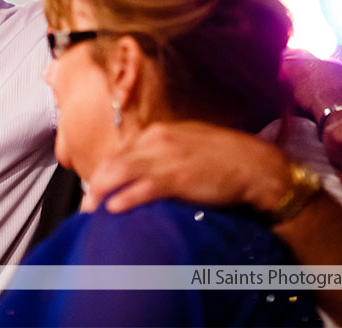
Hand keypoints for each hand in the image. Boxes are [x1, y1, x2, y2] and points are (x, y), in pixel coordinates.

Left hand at [83, 122, 291, 214]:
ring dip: (101, 192)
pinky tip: (114, 208)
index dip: (103, 171)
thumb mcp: (186, 144)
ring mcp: (167, 157)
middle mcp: (157, 140)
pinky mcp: (179, 177)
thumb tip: (138, 168)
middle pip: (114, 161)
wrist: (255, 165)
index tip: (94, 187)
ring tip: (92, 209)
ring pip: (121, 172)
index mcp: (157, 132)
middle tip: (85, 204)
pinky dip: (125, 197)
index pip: (120, 151)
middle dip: (95, 183)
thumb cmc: (223, 157)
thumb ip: (161, 152)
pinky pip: (143, 187)